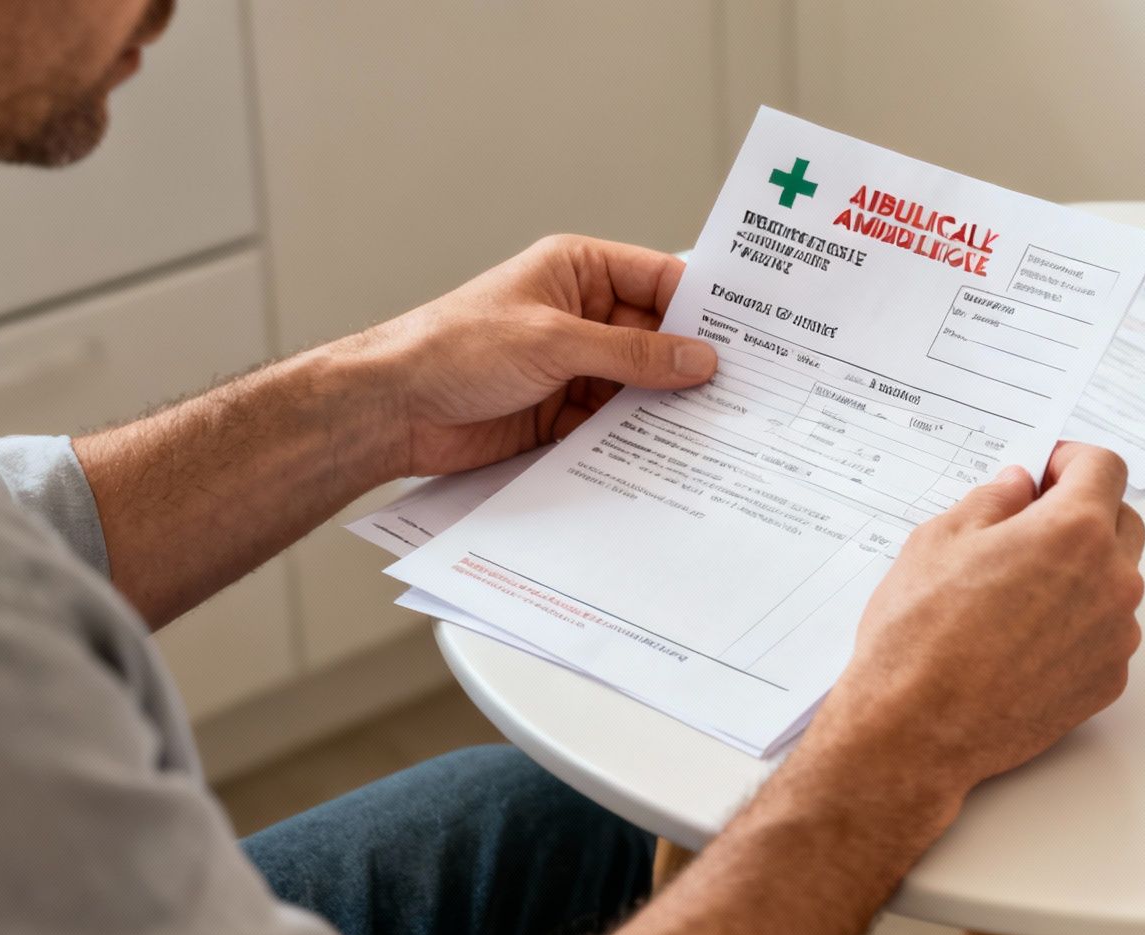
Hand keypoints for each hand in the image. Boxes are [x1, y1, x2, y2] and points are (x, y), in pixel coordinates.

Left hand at [357, 234, 717, 477]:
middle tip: (747, 388)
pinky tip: (671, 452)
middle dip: (693, 363)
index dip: (705, 305)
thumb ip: (632, 353)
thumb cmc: (454, 349)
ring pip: (641, 385)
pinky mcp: (563, 413)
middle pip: (658, 337)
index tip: (751, 333)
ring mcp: (574, 366)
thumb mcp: (554, 342)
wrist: (392, 410)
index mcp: (578, 271)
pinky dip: (639, 437)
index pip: (661, 280)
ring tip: (719, 427)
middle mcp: (581, 315)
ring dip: (669, 406)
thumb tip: (698, 360)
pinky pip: (616, 423)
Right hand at [803, 443, 1144, 826]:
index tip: (1045, 470)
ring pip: (1115, 581)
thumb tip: (1018, 488)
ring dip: (1081, 571)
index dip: (1070, 459)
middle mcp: (1112, 581)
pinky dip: (1077, 623)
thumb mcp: (939, 540)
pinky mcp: (1109, 680)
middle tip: (1030, 524)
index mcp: (1073, 531)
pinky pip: (1106, 633)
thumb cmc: (920, 637)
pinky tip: (1023, 639)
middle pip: (1121, 521)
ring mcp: (1117, 636)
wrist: (916, 730)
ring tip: (1017, 592)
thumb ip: (992, 501)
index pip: (1103, 467)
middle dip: (1083, 511)